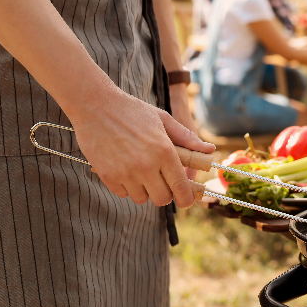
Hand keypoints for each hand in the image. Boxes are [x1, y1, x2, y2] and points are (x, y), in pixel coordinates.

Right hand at [70, 84, 214, 207]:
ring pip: (142, 198)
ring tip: (142, 171)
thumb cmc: (133, 111)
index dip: (186, 198)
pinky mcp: (107, 176)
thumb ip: (187, 138)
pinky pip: (123, 194)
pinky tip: (126, 169)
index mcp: (164, 151)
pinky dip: (127, 187)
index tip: (187, 201)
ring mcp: (125, 172)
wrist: (96, 105)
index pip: (180, 187)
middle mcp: (146, 165)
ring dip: (145, 190)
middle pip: (162, 199)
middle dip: (165, 193)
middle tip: (162, 182)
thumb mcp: (164, 119)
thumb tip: (211, 150)